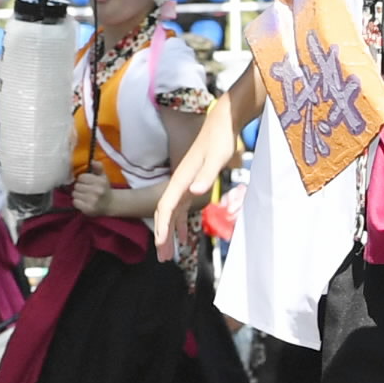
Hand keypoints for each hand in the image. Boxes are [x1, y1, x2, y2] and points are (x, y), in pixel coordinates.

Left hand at [68, 170, 115, 217]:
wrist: (110, 204)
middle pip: (77, 186)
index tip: (86, 182)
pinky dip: (77, 202)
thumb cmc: (104, 188)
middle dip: (79, 187)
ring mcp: (92, 201)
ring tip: (84, 196)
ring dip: (77, 195)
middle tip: (85, 190)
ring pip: (75, 194)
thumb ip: (98, 167)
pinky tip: (83, 202)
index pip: (81, 177)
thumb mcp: (103, 176)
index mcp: (100, 181)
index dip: (82, 179)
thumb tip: (92, 161)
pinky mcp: (88, 209)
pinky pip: (75, 202)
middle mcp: (97, 191)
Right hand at [154, 88, 238, 255]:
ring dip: (170, 234)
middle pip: (165, 214)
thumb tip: (194, 193)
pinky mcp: (192, 184)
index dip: (162, 227)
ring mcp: (185, 184)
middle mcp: (179, 183)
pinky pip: (182, 210)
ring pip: (172, 214)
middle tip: (163, 259)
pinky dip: (181, 224)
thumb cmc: (220, 139)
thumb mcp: (217, 158)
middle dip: (163, 237)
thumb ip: (206, 175)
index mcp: (181, 179)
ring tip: (170, 254)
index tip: (161, 244)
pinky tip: (185, 237)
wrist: (222, 123)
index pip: (166, 207)